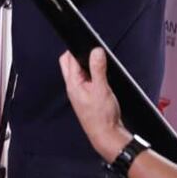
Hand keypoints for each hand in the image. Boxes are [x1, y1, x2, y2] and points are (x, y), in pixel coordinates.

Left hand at [59, 48, 131, 163]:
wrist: (107, 135)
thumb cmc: (102, 117)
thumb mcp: (102, 89)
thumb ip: (98, 69)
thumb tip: (96, 51)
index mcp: (73, 84)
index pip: (69, 60)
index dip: (77, 49)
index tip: (87, 42)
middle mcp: (73, 87)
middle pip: (69, 64)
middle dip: (78, 55)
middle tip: (93, 52)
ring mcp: (79, 92)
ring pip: (79, 72)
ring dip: (86, 65)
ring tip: (99, 63)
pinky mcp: (87, 96)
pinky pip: (86, 80)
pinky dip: (92, 74)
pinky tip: (101, 76)